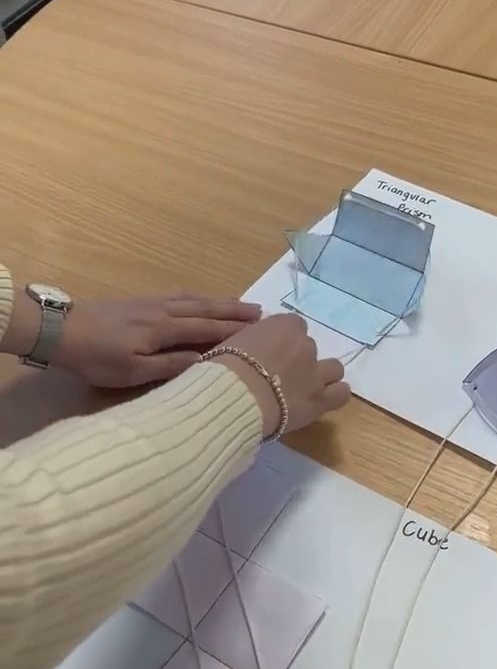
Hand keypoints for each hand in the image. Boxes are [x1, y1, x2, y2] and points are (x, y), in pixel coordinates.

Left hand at [52, 293, 261, 386]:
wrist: (61, 330)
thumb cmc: (97, 358)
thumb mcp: (134, 371)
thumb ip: (172, 365)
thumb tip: (207, 362)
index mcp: (165, 329)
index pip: (208, 328)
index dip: (236, 329)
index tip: (262, 329)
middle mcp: (163, 310)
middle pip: (206, 308)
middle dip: (234, 310)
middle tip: (262, 312)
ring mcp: (151, 302)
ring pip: (194, 299)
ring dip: (219, 302)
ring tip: (240, 305)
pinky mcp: (140, 301)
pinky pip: (180, 296)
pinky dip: (198, 298)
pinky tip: (201, 301)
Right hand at [212, 314, 350, 436]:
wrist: (234, 399)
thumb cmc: (224, 369)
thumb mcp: (230, 344)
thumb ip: (249, 342)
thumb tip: (250, 346)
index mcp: (283, 326)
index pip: (293, 325)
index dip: (283, 339)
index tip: (271, 352)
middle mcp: (305, 345)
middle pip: (309, 347)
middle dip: (298, 359)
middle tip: (281, 375)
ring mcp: (316, 373)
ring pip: (333, 367)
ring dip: (322, 375)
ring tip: (305, 388)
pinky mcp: (320, 400)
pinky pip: (341, 394)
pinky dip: (334, 395)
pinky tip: (323, 400)